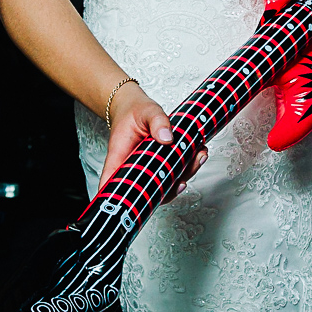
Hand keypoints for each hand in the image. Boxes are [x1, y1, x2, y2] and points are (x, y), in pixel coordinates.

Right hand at [100, 82, 207, 202]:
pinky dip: (187, 167)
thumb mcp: (146, 110)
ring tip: (198, 157)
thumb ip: (157, 121)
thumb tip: (167, 137)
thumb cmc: (133, 111)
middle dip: (169, 188)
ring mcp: (146, 170)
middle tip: (184, 177)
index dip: (122, 201)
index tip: (140, 204)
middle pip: (146, 191)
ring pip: (163, 185)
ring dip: (183, 175)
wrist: (135, 107)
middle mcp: (132, 169)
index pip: (113, 186)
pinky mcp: (158, 167)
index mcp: (119, 158)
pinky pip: (172, 174)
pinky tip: (197, 154)